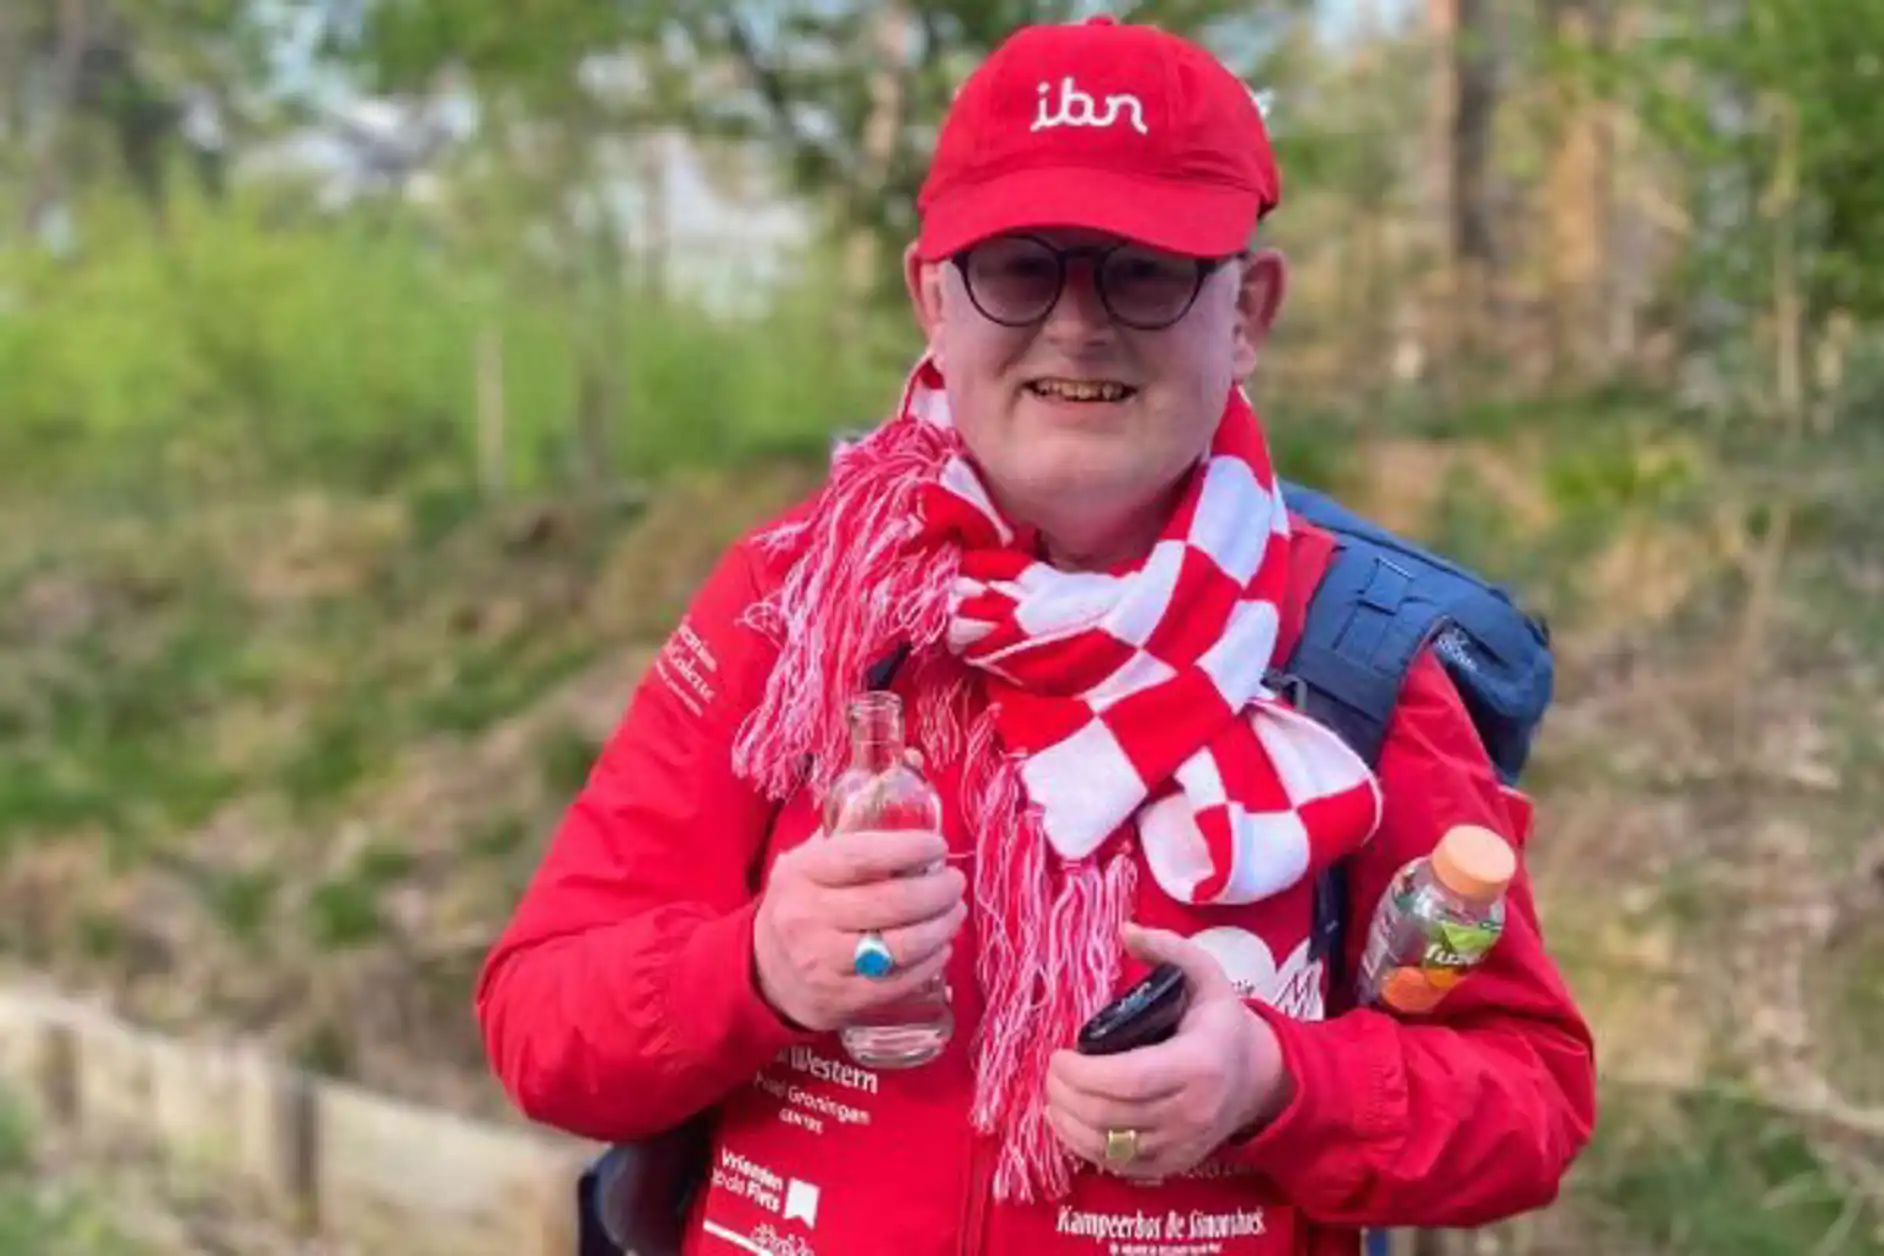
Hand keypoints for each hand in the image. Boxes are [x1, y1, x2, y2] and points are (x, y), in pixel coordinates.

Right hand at [753, 826, 965, 1032]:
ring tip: (955, 911)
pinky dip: (931, 961)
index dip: (908, 849)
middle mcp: (809, 919)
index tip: (937, 846)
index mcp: (802, 874)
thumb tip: (899, 805)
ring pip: (901, 946)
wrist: (764, 974)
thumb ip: (846, 837)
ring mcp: (825, 964)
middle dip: (937, 890)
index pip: (862, 857)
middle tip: (955, 881)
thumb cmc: (800, 905)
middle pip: (891, 902)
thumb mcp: (806, 863)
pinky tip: (941, 946)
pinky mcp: (843, 1000)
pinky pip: (900, 981)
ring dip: (941, 926)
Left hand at [1044, 922, 1294, 1179]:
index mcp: (1198, 1064)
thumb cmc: (1222, 1023)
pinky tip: (1068, 1120)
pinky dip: (1083, 1145)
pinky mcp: (1171, 1165)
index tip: (1060, 1054)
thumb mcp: (1205, 975)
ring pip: (1109, 1146)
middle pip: (1111, 1115)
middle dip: (1067, 1094)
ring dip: (1068, 1120)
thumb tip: (1125, 930)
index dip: (1084, 1073)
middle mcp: (1191, 1112)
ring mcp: (1181, 1144)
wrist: (1258, 1079)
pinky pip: (1117, 1164)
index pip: (1131, 1079)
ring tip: (1054, 1092)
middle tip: (1051, 1070)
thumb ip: (1167, 949)